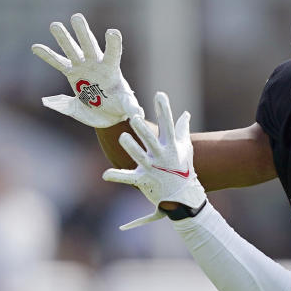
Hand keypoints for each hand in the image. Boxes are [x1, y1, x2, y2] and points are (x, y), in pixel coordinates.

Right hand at [31, 13, 143, 127]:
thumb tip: (137, 115)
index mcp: (112, 69)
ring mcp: (83, 67)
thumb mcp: (127, 107)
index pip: (113, 53)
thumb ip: (131, 108)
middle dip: (83, 32)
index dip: (113, 43)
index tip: (112, 32)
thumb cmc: (120, 105)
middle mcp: (97, 63)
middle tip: (76, 17)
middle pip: (89, 45)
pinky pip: (59, 63)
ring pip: (72, 50)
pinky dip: (48, 56)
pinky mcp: (73, 74)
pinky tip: (36, 47)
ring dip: (64, 38)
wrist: (108, 112)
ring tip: (55, 25)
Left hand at [103, 92, 206, 228]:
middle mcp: (162, 156)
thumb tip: (185, 113)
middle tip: (135, 118)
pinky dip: (117, 176)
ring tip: (122, 137)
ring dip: (131, 147)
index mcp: (171, 146)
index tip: (160, 94)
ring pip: (139, 156)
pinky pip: (128, 178)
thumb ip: (182, 129)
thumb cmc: (183, 168)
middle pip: (151, 141)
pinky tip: (105, 175)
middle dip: (144, 131)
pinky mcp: (144, 181)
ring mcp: (153, 169)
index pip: (168, 124)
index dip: (164, 109)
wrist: (183, 196)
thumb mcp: (185, 148)